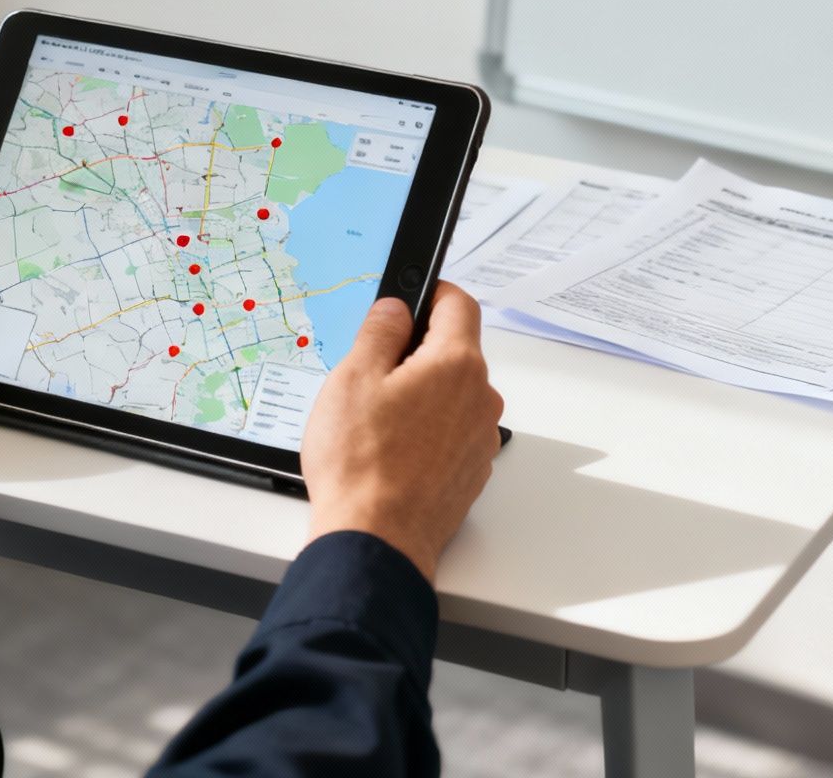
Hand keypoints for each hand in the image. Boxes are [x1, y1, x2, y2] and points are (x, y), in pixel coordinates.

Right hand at [300, 282, 503, 581]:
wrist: (376, 540)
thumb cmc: (362, 464)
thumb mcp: (352, 378)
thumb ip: (379, 332)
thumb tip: (394, 309)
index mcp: (456, 364)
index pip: (459, 303)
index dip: (432, 293)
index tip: (411, 297)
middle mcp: (480, 398)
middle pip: (455, 351)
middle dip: (417, 351)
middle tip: (371, 369)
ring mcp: (479, 438)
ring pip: (452, 394)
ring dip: (421, 394)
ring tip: (375, 420)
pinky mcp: (471, 471)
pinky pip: (451, 432)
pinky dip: (426, 431)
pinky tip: (389, 450)